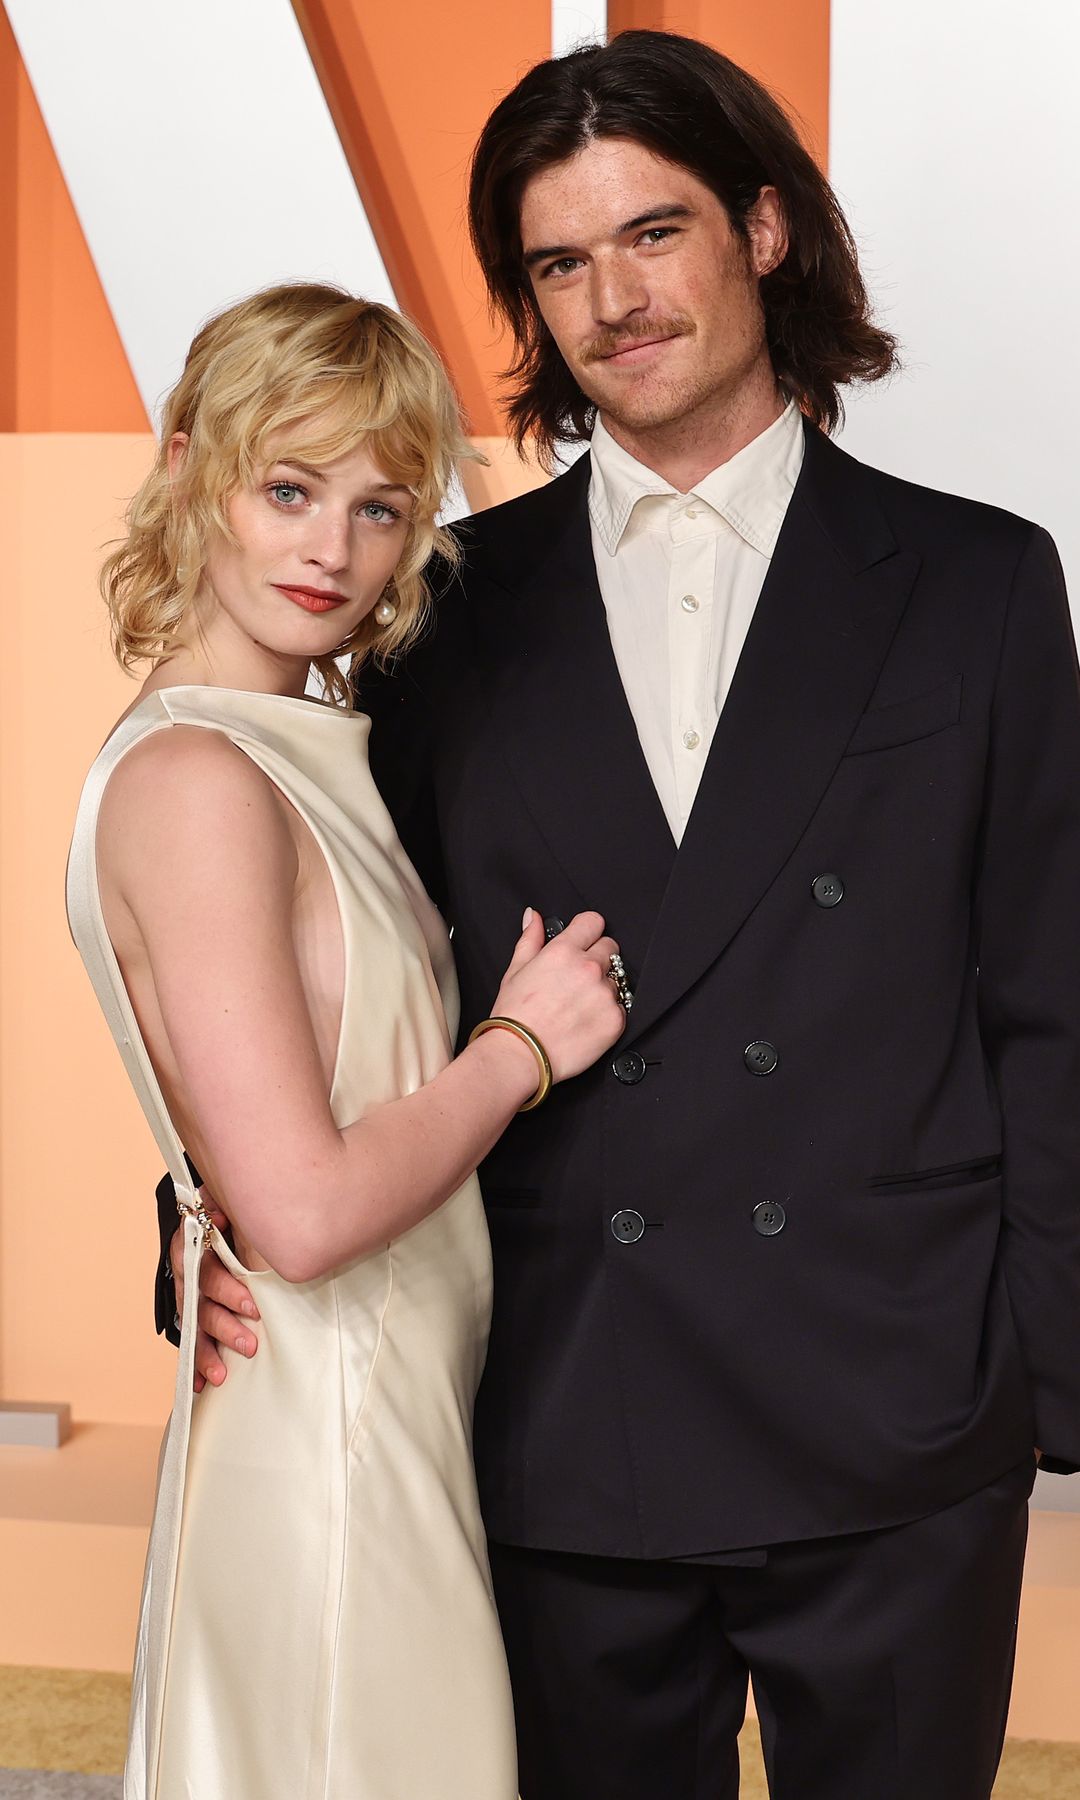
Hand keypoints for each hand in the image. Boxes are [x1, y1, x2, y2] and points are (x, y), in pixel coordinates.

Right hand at [170, 1198, 259, 1391]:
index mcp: (193, 1248)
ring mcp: (186, 1297)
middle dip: (225, 1327)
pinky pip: (190, 1340)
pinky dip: (193, 1364)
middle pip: (201, 1305)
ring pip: (194, 1327)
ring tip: (223, 1374)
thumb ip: (220, 1207)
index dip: (226, 1290)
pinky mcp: (190, 1314)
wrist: (201, 1217)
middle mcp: (186, 1276)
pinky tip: (198, 1387)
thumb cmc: (219, 1214)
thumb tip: (223, 1211)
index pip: (207, 1272)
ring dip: (208, 1352)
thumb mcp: (220, 1204)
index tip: (251, 1306)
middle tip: (250, 1344)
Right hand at [490, 908, 625, 1083]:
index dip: (588, 931)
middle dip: (597, 958)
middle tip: (578, 980)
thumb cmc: (514, 1016)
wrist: (519, 1055)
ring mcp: (604, 994)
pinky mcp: (615, 1020)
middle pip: (610, 948)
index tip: (585, 940)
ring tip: (579, 1006)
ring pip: (617, 979)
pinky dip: (607, 1013)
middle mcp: (588, 968)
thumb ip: (530, 939)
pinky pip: (621, 1008)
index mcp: (563, 951)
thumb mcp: (515, 970)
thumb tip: (534, 917)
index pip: (594, 922)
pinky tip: (586, 1022)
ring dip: (603, 988)